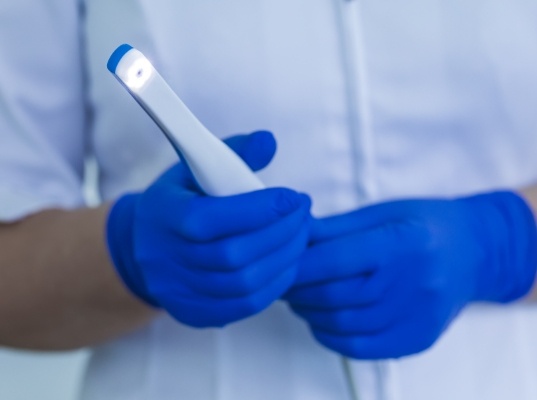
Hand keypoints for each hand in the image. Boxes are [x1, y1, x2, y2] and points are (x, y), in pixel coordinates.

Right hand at [107, 131, 310, 327]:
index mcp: (163, 215)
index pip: (210, 219)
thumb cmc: (180, 200)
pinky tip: (287, 263)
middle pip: (233, 256)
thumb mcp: (196, 167)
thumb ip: (234, 152)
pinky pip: (244, 306)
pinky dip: (275, 285)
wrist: (144, 246)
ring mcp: (178, 292)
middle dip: (281, 233)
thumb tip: (269, 142)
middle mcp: (165, 259)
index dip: (258, 210)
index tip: (293, 197)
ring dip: (284, 259)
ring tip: (301, 235)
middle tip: (304, 214)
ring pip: (243, 284)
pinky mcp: (193, 313)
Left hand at [285, 192, 536, 358]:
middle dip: (297, 290)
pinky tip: (321, 320)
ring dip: (309, 313)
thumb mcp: (381, 213)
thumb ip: (335, 229)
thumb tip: (292, 236)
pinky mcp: (416, 339)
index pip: (334, 260)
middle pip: (334, 295)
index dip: (298, 265)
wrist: (474, 252)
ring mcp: (416, 316)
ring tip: (298, 298)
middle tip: (281, 281)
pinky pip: (360, 348)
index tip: (277, 263)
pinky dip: (330, 336)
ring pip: (342, 324)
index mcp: (401, 243)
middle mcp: (412, 283)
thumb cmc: (424, 224)